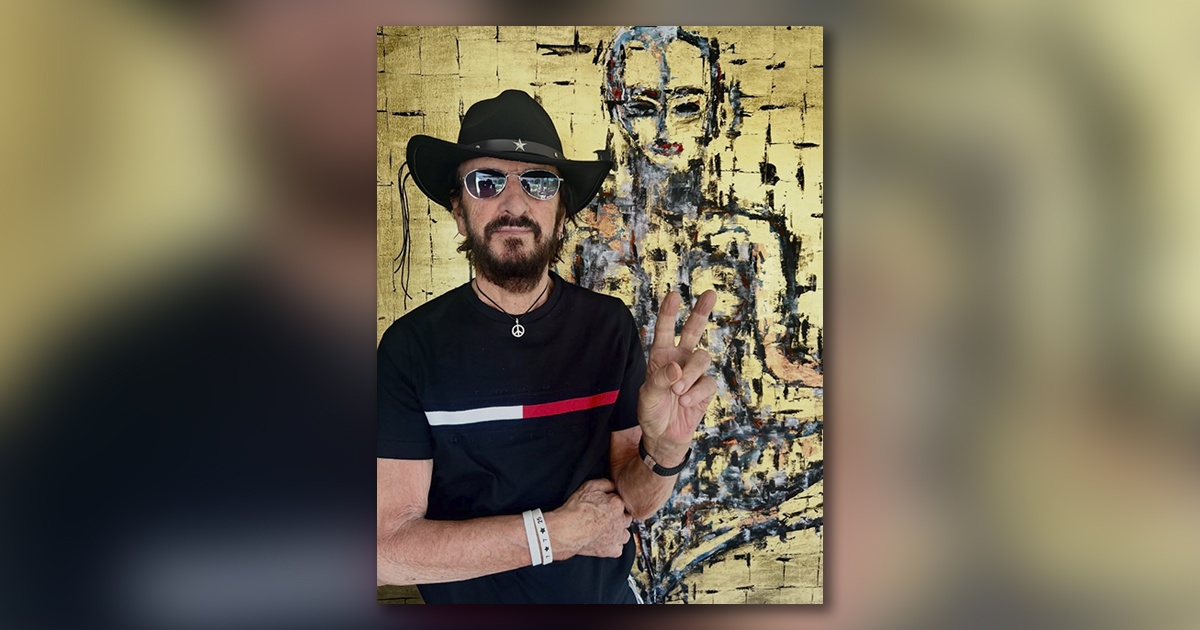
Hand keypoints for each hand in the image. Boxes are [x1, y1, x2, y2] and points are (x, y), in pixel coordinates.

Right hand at [547, 479, 632, 558]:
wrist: (567, 530)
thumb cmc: (576, 510)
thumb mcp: (589, 486)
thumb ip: (605, 484)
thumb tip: (612, 485)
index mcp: (617, 504)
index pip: (621, 503)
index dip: (612, 504)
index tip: (605, 506)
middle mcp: (620, 521)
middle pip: (625, 518)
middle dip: (617, 518)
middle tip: (604, 518)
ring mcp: (617, 537)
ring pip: (624, 534)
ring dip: (618, 532)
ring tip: (605, 531)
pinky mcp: (611, 550)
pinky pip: (619, 549)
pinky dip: (613, 546)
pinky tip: (604, 542)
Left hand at [638, 290, 717, 465]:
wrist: (664, 437)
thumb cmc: (652, 412)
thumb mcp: (648, 396)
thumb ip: (660, 379)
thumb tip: (677, 367)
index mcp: (660, 356)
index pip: (664, 330)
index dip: (668, 313)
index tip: (673, 295)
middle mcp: (679, 359)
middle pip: (693, 330)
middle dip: (701, 312)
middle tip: (710, 294)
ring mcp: (694, 373)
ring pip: (702, 358)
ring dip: (690, 374)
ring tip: (678, 393)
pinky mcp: (706, 388)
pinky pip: (709, 382)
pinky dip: (697, 392)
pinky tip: (686, 401)